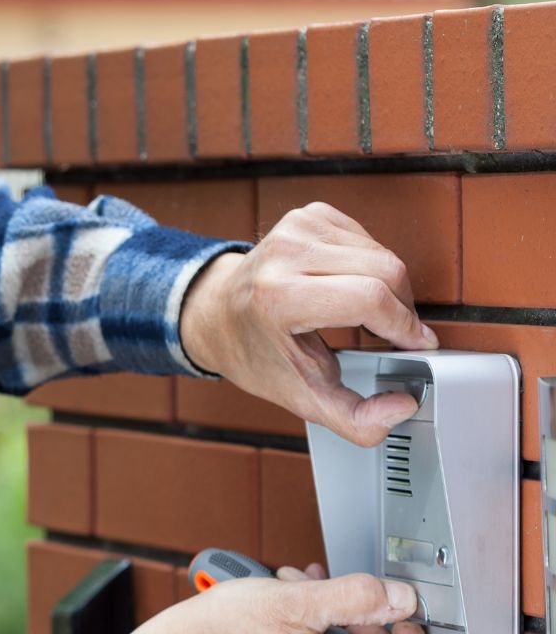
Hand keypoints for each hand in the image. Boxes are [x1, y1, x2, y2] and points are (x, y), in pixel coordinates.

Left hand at [180, 202, 438, 446]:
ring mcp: (295, 228)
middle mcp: (284, 254)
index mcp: (278, 297)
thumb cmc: (256, 355)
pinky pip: (367, 237)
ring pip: (381, 253)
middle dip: (403, 308)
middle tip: (397, 335)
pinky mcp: (307, 214)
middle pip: (384, 271)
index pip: (368, 298)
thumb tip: (402, 407)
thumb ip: (354, 419)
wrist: (217, 315)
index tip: (417, 345)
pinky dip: (371, 265)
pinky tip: (350, 286)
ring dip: (390, 288)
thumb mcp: (302, 397)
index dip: (404, 325)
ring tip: (371, 316)